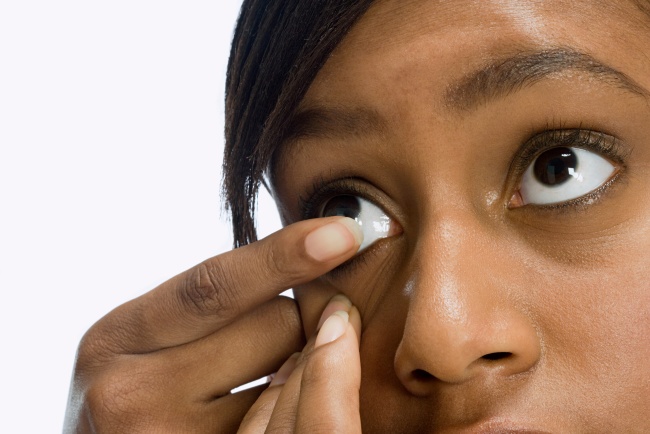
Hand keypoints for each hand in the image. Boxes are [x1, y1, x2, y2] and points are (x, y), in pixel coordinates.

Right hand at [64, 217, 362, 432]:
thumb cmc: (136, 384)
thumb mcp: (147, 333)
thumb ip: (210, 302)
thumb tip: (315, 251)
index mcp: (117, 336)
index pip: (215, 286)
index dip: (285, 256)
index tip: (344, 234)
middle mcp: (133, 392)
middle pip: (275, 324)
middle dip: (288, 319)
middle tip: (256, 341)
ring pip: (293, 374)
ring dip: (291, 366)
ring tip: (243, 383)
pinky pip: (287, 419)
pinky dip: (287, 404)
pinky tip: (259, 412)